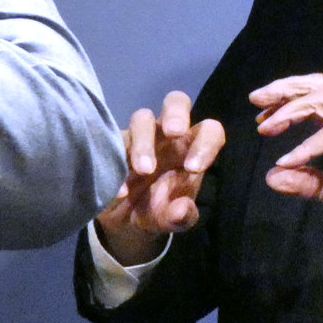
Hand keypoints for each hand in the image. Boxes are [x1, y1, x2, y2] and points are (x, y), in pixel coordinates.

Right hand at [95, 91, 224, 264]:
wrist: (122, 221)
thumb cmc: (157, 211)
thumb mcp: (170, 220)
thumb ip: (181, 217)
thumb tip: (181, 209)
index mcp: (191, 149)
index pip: (209, 131)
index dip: (206, 144)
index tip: (193, 169)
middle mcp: (167, 137)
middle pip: (177, 102)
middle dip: (176, 113)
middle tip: (174, 133)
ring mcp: (139, 137)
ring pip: (142, 119)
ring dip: (143, 142)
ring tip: (144, 171)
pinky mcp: (113, 145)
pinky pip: (113, 143)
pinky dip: (117, 164)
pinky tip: (120, 191)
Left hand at [250, 73, 322, 230]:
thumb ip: (306, 181)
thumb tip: (271, 177)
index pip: (314, 95)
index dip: (286, 100)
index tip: (260, 117)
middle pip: (315, 85)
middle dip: (283, 89)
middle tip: (255, 101)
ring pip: (321, 100)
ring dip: (290, 111)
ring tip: (266, 128)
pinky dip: (307, 146)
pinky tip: (288, 160)